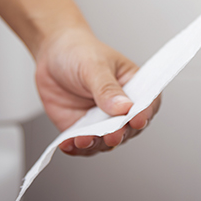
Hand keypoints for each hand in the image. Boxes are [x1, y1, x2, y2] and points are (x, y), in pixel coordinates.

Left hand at [35, 27, 160, 155]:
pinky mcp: (82, 130)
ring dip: (96, 144)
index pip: (148, 104)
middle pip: (129, 129)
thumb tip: (124, 107)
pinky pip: (82, 145)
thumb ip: (107, 88)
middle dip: (119, 134)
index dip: (144, 114)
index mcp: (134, 87)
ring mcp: (102, 121)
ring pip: (106, 142)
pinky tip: (68, 144)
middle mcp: (121, 108)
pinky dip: (76, 148)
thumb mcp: (94, 66)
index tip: (137, 119)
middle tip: (111, 135)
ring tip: (83, 140)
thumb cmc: (80, 52)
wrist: (52, 54)